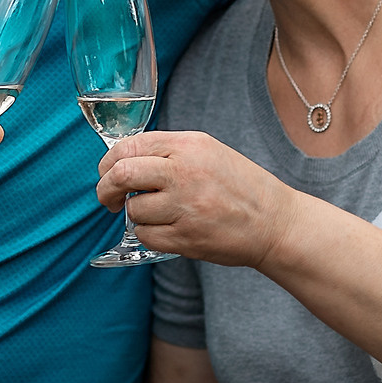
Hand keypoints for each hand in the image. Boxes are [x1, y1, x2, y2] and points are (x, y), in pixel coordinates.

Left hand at [95, 131, 297, 265]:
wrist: (275, 222)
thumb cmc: (241, 186)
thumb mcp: (208, 152)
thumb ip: (168, 151)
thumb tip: (122, 160)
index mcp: (189, 145)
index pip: (129, 146)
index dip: (109, 162)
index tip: (107, 174)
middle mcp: (184, 171)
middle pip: (122, 174)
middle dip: (106, 189)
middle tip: (110, 199)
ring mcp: (185, 206)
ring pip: (134, 210)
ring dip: (138, 215)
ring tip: (159, 214)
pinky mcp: (187, 237)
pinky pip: (147, 236)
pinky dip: (150, 234)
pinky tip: (168, 229)